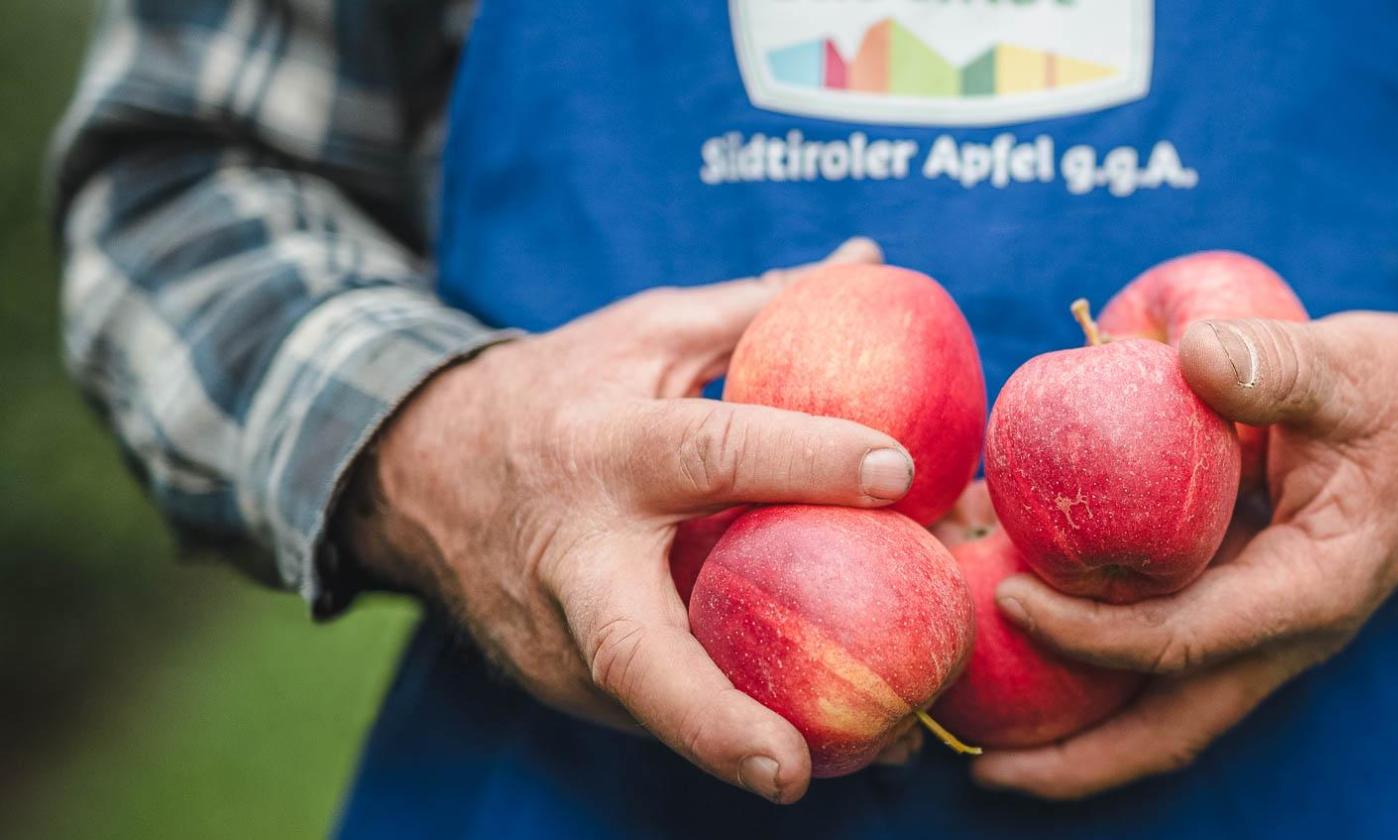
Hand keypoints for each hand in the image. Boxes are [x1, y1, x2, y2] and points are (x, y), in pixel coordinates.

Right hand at [343, 239, 906, 804]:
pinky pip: (654, 713)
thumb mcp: (647, 332)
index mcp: (606, 446)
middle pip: (632, 649)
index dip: (805, 457)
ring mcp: (555, 633)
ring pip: (649, 707)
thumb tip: (869, 263)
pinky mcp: (558, 682)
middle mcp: (575, 553)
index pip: (711, 451)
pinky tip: (824, 746)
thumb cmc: (563, 391)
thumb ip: (758, 308)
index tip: (898, 473)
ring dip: (750, 742)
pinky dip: (732, 729)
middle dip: (710, 717)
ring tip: (872, 759)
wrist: (419, 470)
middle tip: (794, 769)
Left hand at [972, 312, 1397, 798]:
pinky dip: (1098, 656)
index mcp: (1312, 590)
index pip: (1182, 641)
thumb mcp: (1351, 365)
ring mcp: (1264, 631)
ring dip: (1080, 727)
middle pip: (1172, 730)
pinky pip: (1164, 656)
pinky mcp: (1244, 607)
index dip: (1090, 633)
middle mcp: (1286, 634)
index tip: (1010, 596)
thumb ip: (1276, 362)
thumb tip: (1190, 353)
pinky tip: (1030, 627)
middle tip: (982, 773)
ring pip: (1165, 709)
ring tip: (984, 728)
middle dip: (1077, 763)